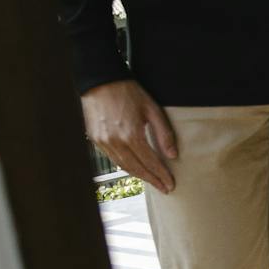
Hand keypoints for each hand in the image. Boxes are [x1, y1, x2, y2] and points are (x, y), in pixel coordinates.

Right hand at [81, 78, 177, 192]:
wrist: (100, 80)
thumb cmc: (128, 92)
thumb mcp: (152, 109)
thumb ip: (163, 133)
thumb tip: (172, 155)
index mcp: (131, 135)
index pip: (150, 162)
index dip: (161, 175)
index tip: (170, 184)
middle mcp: (116, 142)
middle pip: (137, 169)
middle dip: (152, 180)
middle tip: (164, 188)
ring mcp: (104, 142)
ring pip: (124, 166)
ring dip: (139, 175)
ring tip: (152, 180)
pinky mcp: (96, 140)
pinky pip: (113, 159)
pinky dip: (126, 166)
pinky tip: (135, 168)